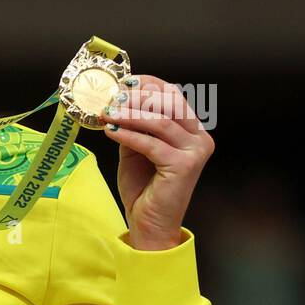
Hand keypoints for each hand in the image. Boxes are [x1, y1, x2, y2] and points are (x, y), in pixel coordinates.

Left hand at [103, 76, 213, 250]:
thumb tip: (116, 101)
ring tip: (105, 111)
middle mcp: (199, 138)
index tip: (123, 81)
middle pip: (169, 103)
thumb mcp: (135, 149)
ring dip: (128, 113)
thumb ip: (133, 126)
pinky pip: (150, 143)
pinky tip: (109, 131)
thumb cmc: (143, 187)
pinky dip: (127, 134)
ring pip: (159, 121)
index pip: (173, 95)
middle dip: (138, 96)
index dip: (149, 84)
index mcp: (192, 130)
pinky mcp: (184, 165)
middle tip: (110, 95)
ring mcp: (195, 151)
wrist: (149, 223)